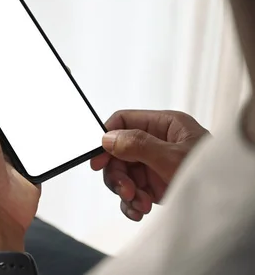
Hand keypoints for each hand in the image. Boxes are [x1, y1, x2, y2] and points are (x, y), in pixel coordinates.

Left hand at [0, 62, 40, 261]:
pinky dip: (45, 121)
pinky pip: (37, 132)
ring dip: (31, 100)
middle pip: (0, 97)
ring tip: (48, 77)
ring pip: (21, 113)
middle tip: (30, 59)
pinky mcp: (26, 155)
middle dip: (13, 81)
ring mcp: (5, 143)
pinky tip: (56, 107)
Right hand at [90, 110, 208, 221]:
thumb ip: (138, 145)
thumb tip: (108, 138)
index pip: (123, 121)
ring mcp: (156, 165)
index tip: (97, 160)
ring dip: (126, 192)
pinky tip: (140, 210)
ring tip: (141, 205)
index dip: (106, 138)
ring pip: (123, 174)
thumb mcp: (172, 158)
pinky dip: (131, 203)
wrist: (233, 205)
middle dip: (119, 174)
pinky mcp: (156, 185)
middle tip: (127, 191)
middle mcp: (158, 143)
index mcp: (165, 125)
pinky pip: (132, 191)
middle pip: (118, 152)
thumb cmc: (216, 175)